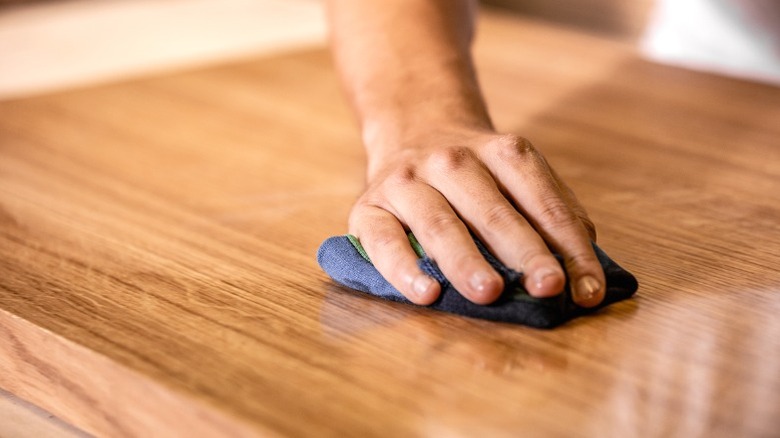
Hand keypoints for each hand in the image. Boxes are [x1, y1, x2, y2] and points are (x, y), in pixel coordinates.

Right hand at [348, 128, 605, 306]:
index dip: (568, 246)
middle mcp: (452, 160)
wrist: (411, 128)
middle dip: (523, 251)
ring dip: (465, 260)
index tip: (587, 291)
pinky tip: (426, 294)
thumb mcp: (517, 176)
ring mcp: (406, 181)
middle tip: (547, 287)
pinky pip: (383, 239)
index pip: (542, 201)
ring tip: (489, 293)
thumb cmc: (476, 174)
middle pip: (492, 210)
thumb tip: (584, 276)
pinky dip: (403, 268)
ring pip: (438, 223)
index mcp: (501, 151)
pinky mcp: (367, 206)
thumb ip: (554, 216)